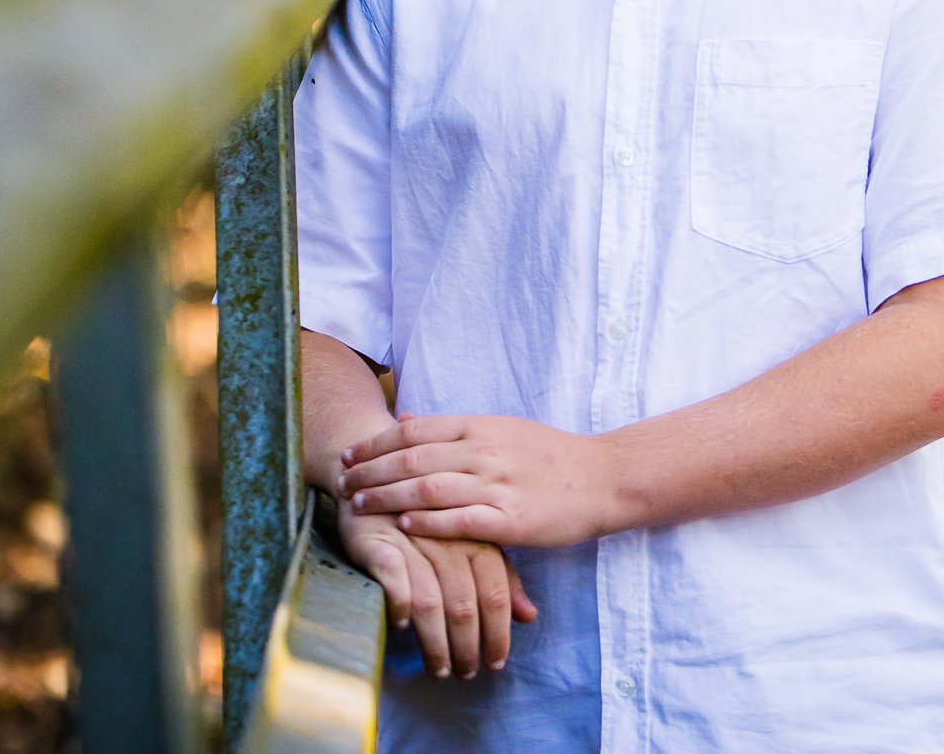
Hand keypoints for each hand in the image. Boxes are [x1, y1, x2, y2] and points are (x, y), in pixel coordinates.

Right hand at [336, 504, 536, 678]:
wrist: (375, 480)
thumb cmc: (431, 520)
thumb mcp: (473, 542)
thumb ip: (502, 578)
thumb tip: (529, 616)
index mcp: (478, 539)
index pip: (495, 594)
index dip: (498, 633)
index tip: (495, 662)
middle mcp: (450, 542)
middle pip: (465, 604)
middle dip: (468, 647)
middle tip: (465, 673)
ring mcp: (414, 542)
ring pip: (432, 601)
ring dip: (436, 642)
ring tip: (438, 669)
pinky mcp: (378, 542)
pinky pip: (394, 579)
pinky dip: (400, 605)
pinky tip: (402, 626)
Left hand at [341, 413, 619, 548]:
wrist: (603, 477)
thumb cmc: (550, 456)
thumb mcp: (500, 429)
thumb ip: (451, 428)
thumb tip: (403, 417)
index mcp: (480, 427)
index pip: (413, 432)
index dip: (374, 444)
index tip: (347, 457)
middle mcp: (485, 451)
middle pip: (412, 459)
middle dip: (370, 472)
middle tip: (339, 485)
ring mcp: (498, 484)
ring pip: (429, 487)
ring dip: (388, 496)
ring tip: (358, 507)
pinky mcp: (511, 518)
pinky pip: (461, 519)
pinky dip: (429, 521)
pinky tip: (404, 525)